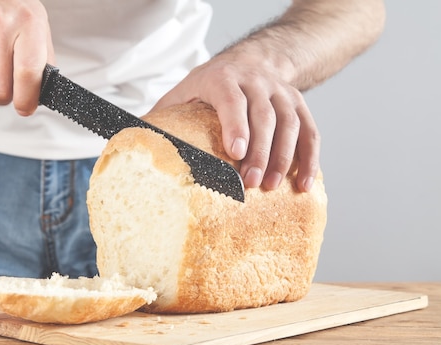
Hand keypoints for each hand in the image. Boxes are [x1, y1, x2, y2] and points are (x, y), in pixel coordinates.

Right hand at [0, 0, 53, 115]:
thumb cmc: (9, 6)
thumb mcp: (35, 22)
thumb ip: (43, 58)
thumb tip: (41, 94)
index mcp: (28, 22)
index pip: (28, 73)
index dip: (26, 100)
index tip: (25, 108)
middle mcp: (0, 25)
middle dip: (4, 96)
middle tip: (6, 84)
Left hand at [152, 54, 319, 192]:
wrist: (249, 60)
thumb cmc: (208, 86)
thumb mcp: (182, 93)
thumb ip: (162, 116)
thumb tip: (130, 144)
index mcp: (223, 78)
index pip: (232, 99)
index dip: (236, 125)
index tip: (235, 152)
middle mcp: (256, 81)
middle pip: (264, 116)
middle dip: (259, 151)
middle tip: (251, 183)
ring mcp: (281, 92)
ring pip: (290, 124)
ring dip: (283, 158)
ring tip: (272, 187)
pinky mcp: (298, 104)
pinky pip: (310, 131)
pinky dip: (310, 159)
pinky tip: (304, 184)